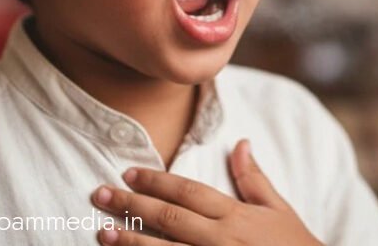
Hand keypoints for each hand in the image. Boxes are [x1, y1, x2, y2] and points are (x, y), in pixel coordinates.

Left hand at [90, 139, 322, 245]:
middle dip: (132, 205)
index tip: (127, 171)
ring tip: (102, 233)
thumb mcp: (279, 212)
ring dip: (132, 242)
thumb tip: (240, 142)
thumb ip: (254, 179)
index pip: (188, 192)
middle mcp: (223, 240)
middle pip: (170, 218)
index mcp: (236, 217)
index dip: (156, 180)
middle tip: (98, 194)